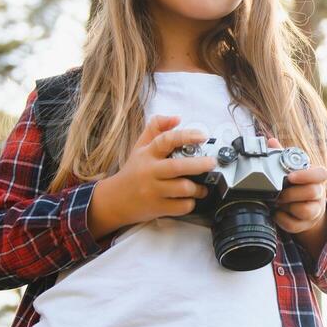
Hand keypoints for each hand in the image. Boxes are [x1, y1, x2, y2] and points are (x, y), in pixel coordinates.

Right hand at [88, 115, 217, 237]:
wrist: (114, 200)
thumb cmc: (133, 172)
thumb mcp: (140, 147)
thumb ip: (156, 129)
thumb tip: (176, 118)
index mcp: (147, 154)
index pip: (166, 140)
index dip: (186, 136)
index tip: (202, 136)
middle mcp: (150, 172)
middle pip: (178, 167)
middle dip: (200, 164)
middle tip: (212, 162)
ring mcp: (153, 191)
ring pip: (183, 188)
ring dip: (198, 188)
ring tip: (202, 187)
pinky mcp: (157, 208)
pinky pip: (181, 207)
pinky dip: (191, 203)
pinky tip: (191, 199)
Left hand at [267, 135, 326, 234]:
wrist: (303, 209)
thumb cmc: (296, 186)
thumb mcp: (292, 170)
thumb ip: (282, 156)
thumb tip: (271, 141)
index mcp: (316, 177)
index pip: (321, 174)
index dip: (306, 175)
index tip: (291, 176)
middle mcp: (319, 193)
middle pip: (313, 192)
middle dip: (291, 193)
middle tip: (278, 192)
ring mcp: (314, 210)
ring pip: (306, 210)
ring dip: (288, 207)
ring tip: (278, 203)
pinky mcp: (306, 224)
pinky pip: (296, 225)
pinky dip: (283, 220)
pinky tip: (276, 214)